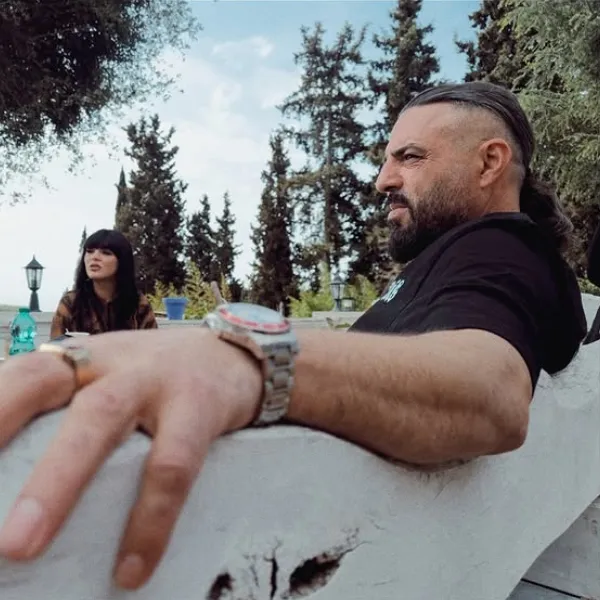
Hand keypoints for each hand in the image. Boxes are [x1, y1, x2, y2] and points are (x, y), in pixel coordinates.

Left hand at [0, 328, 261, 588]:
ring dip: (58, 481)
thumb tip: (6, 475)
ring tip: (20, 548)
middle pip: (37, 384)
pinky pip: (172, 464)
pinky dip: (149, 519)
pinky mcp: (199, 405)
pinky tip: (131, 569)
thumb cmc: (151, 379)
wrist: (231, 355)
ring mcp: (153, 379)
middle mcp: (106, 360)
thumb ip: (58, 408)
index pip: (7, 378)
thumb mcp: (102, 378)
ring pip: (99, 421)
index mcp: (74, 357)